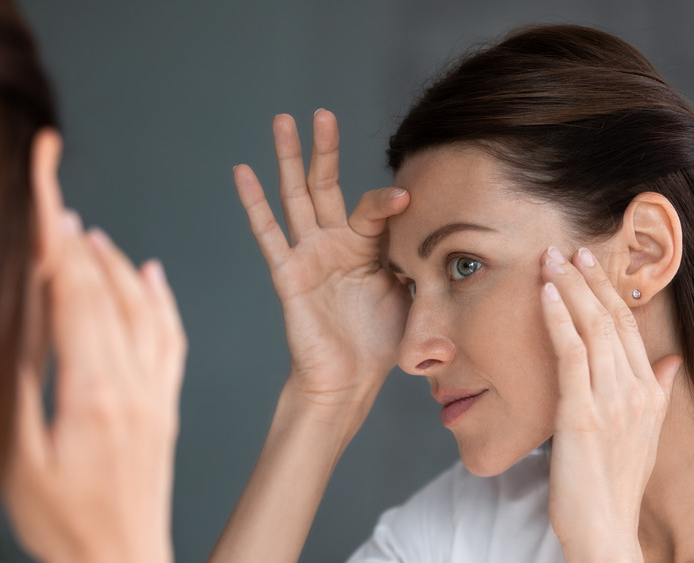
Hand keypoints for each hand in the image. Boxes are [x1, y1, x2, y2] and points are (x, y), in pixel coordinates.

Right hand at [3, 211, 185, 562]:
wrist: (123, 561)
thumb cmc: (65, 525)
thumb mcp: (20, 464)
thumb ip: (17, 391)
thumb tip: (12, 326)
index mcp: (93, 393)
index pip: (74, 297)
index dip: (56, 243)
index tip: (44, 199)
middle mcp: (133, 384)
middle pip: (107, 295)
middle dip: (77, 242)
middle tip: (56, 202)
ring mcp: (155, 393)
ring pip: (144, 310)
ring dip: (117, 265)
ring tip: (91, 234)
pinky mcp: (166, 405)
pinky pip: (172, 339)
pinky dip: (162, 301)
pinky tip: (153, 276)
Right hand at [233, 110, 409, 414]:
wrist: (350, 380)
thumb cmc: (381, 342)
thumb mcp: (412, 294)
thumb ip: (420, 262)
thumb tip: (450, 239)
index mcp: (368, 247)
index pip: (374, 208)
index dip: (389, 202)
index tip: (408, 199)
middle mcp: (336, 243)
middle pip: (326, 185)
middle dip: (324, 149)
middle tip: (321, 113)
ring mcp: (310, 255)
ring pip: (296, 197)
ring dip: (288, 159)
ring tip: (282, 120)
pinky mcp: (289, 274)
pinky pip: (269, 234)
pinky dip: (254, 203)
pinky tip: (243, 171)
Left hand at [540, 246, 680, 560]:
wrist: (604, 529)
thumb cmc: (616, 484)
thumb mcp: (646, 434)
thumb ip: (660, 392)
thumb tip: (672, 360)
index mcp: (649, 392)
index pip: (628, 326)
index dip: (608, 290)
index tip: (590, 263)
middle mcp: (635, 390)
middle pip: (611, 319)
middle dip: (588, 279)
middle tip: (567, 247)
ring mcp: (610, 400)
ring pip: (591, 327)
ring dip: (569, 288)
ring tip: (551, 258)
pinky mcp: (581, 413)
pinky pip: (570, 353)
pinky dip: (558, 318)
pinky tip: (545, 293)